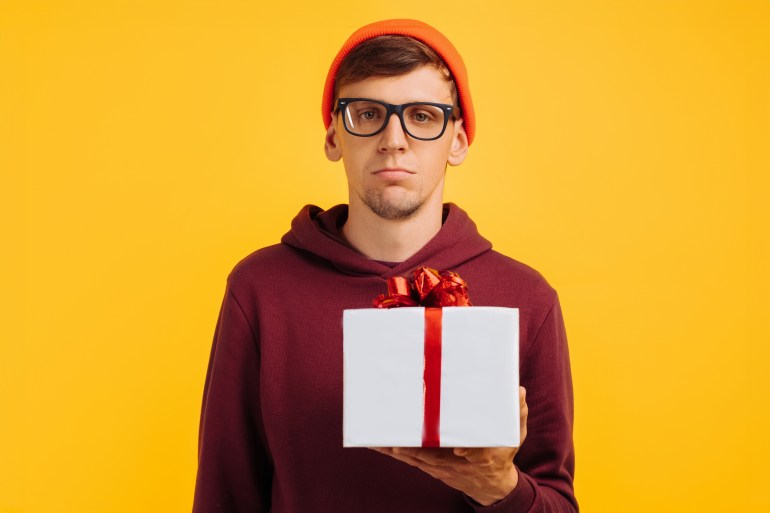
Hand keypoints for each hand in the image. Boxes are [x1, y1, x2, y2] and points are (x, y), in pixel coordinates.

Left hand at [371, 386, 527, 505]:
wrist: (491, 485)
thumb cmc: (501, 454)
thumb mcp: (514, 435)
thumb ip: (516, 413)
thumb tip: (518, 391)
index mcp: (480, 456)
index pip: (469, 454)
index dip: (459, 451)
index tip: (455, 448)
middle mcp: (456, 464)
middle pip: (432, 456)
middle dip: (413, 449)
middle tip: (394, 440)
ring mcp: (441, 467)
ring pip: (416, 458)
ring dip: (396, 450)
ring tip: (376, 439)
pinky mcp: (431, 467)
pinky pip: (411, 459)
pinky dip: (395, 452)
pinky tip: (379, 444)